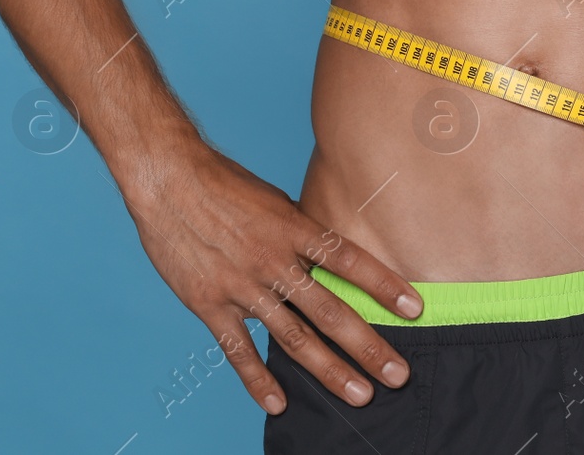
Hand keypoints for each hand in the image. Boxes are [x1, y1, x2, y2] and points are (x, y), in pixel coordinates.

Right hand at [119, 145, 422, 413]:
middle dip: (368, 346)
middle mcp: (274, 261)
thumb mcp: (277, 201)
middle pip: (330, 311)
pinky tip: (280, 403)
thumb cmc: (227, 185)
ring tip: (361, 394)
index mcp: (295, 229)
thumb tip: (336, 258)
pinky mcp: (210, 304)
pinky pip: (238, 350)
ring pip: (294, 338)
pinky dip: (258, 380)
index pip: (350, 261)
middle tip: (399, 374)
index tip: (415, 309)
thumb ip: (304, 233)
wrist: (169, 180)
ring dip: (329, 370)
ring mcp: (242, 286)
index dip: (384, 285)